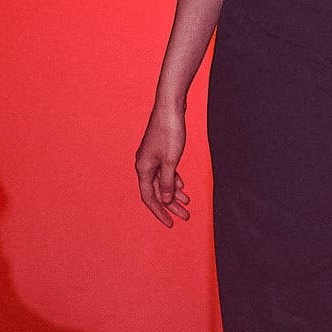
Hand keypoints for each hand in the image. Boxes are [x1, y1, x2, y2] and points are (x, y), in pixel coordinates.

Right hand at [135, 106, 189, 226]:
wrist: (170, 107)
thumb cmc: (169, 131)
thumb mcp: (170, 161)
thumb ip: (167, 182)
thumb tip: (166, 199)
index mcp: (143, 168)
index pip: (149, 198)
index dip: (160, 212)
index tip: (171, 224)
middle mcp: (144, 164)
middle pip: (157, 192)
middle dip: (171, 206)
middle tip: (186, 217)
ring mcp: (152, 157)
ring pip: (163, 182)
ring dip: (175, 193)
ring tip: (188, 204)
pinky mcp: (160, 151)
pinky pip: (165, 171)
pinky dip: (174, 179)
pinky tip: (183, 185)